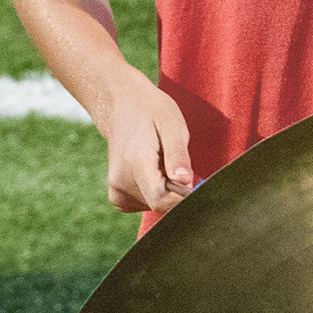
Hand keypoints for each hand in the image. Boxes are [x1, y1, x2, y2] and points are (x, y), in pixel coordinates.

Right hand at [102, 75, 194, 214]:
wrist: (122, 106)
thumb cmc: (151, 112)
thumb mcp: (172, 125)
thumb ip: (178, 155)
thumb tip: (185, 182)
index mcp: (136, 164)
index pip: (162, 200)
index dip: (183, 199)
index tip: (196, 184)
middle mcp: (121, 182)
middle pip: (160, 204)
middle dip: (177, 191)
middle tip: (176, 164)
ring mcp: (116, 191)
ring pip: (155, 206)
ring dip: (167, 191)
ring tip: (162, 163)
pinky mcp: (117, 197)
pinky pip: (146, 204)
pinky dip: (155, 193)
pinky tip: (153, 172)